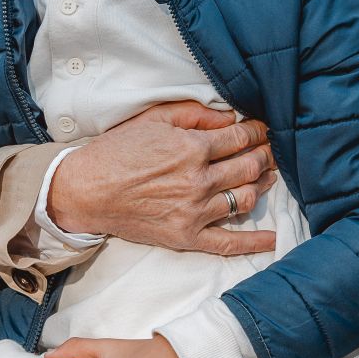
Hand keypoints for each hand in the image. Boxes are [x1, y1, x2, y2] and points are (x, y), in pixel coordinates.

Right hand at [47, 100, 278, 255]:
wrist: (85, 190)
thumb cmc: (117, 151)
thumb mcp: (154, 119)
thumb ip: (195, 114)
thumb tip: (231, 118)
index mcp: (192, 148)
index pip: (240, 138)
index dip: (257, 132)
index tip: (264, 129)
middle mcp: (199, 181)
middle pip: (249, 167)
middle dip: (265, 156)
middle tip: (272, 151)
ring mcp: (194, 212)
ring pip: (244, 198)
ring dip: (262, 186)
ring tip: (268, 177)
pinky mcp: (186, 236)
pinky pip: (228, 243)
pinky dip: (254, 242)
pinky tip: (273, 239)